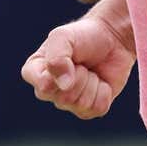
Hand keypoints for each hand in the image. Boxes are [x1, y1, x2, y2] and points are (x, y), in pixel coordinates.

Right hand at [21, 17, 135, 119]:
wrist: (111, 38)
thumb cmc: (82, 36)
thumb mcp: (63, 37)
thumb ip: (56, 57)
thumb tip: (64, 86)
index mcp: (35, 72)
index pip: (43, 87)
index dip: (61, 73)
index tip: (69, 57)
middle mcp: (48, 90)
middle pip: (65, 98)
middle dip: (80, 77)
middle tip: (82, 63)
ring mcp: (68, 102)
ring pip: (82, 104)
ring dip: (92, 83)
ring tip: (90, 70)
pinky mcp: (89, 108)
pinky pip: (98, 109)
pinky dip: (104, 92)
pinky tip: (101, 81)